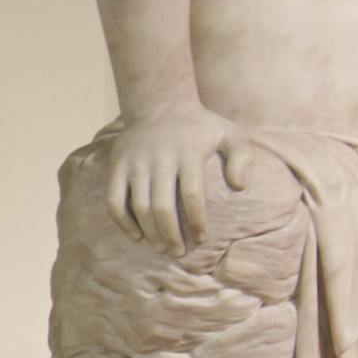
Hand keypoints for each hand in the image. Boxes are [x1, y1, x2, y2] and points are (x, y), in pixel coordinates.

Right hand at [98, 107, 268, 243]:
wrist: (160, 104)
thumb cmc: (200, 127)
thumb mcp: (229, 133)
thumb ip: (242, 157)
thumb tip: (240, 187)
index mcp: (187, 153)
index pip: (192, 194)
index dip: (196, 220)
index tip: (201, 239)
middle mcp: (159, 159)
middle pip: (162, 206)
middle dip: (170, 234)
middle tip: (179, 253)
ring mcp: (135, 163)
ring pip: (138, 205)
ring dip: (149, 232)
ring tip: (162, 248)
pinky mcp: (118, 165)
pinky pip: (115, 199)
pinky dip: (123, 221)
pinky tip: (137, 236)